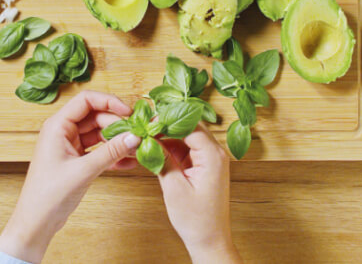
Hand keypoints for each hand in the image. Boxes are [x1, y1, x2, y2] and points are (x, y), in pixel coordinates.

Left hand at [0, 91, 140, 262]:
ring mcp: (70, 144)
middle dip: (117, 124)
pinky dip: (112, 154)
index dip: (110, 101)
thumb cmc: (49, 195)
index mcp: (58, 125)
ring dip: (118, 140)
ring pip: (100, 133)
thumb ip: (110, 152)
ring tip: (137, 149)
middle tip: (137, 135)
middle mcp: (63, 131)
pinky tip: (129, 161)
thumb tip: (134, 136)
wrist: (36, 222)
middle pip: (96, 116)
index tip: (129, 111)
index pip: (87, 100)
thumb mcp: (84, 170)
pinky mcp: (77, 158)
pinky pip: (99, 149)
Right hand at [158, 125, 241, 263]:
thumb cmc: (196, 219)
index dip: (168, 120)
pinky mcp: (204, 165)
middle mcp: (216, 153)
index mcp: (213, 156)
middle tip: (146, 126)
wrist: (210, 240)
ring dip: (168, 136)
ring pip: (187, 136)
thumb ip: (162, 159)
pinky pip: (187, 148)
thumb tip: (147, 139)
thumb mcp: (174, 188)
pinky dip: (172, 147)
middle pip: (190, 127)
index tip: (148, 121)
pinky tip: (156, 149)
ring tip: (148, 137)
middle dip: (167, 125)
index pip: (190, 125)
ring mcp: (211, 159)